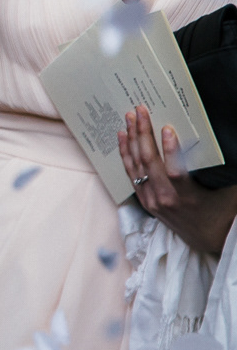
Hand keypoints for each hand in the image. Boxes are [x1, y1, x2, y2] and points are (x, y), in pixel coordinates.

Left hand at [119, 105, 236, 257]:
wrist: (206, 238)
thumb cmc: (220, 212)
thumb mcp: (227, 192)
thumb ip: (221, 171)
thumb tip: (227, 145)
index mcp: (187, 197)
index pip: (174, 172)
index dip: (170, 150)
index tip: (167, 129)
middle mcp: (164, 198)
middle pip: (149, 162)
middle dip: (144, 133)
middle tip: (140, 111)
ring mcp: (150, 200)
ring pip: (136, 165)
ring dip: (132, 139)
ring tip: (130, 118)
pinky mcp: (144, 200)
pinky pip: (130, 173)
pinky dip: (126, 153)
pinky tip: (123, 137)